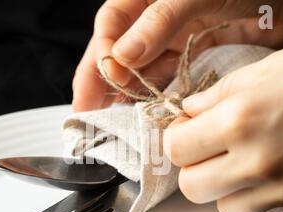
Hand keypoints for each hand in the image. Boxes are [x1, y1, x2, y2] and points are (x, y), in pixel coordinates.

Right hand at [72, 0, 282, 110]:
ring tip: (113, 120)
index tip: (108, 79)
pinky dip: (155, 97)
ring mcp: (177, 40)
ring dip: (126, 95)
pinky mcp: (196, 59)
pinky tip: (147, 113)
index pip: (111, 24)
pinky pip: (167, 80)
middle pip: (118, 52)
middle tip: (87, 113)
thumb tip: (123, 54)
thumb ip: (160, 20)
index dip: (102, 53)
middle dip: (100, 82)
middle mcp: (158, 19)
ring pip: (140, 70)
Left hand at [164, 35, 282, 211]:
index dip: (178, 138)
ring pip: (226, 206)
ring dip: (228, 187)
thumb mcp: (269, 68)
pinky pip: (269, 211)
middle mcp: (260, 162)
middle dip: (196, 168)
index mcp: (241, 121)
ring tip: (250, 162)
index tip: (188, 132)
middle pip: (192, 187)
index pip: (176, 149)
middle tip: (211, 151)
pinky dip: (267, 195)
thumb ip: (219, 94)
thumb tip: (189, 112)